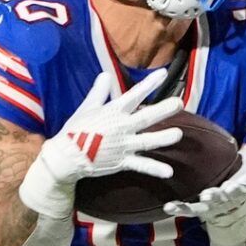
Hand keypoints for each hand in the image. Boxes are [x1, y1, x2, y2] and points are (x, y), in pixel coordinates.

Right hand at [25, 71, 182, 216]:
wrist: (66, 156)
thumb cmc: (75, 130)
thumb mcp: (86, 107)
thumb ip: (98, 92)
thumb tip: (105, 75)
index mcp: (113, 112)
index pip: (134, 95)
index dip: (149, 84)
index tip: (163, 73)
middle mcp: (121, 127)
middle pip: (146, 117)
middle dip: (164, 110)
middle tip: (179, 103)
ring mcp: (123, 145)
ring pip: (148, 141)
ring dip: (163, 138)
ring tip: (178, 134)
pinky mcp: (122, 162)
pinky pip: (141, 165)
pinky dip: (155, 169)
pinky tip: (169, 172)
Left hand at [164, 116, 245, 242]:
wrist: (228, 209)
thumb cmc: (240, 178)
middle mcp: (231, 194)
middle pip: (234, 192)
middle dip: (232, 191)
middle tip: (230, 188)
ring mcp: (214, 204)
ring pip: (212, 203)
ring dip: (209, 200)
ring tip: (205, 196)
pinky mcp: (197, 209)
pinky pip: (187, 210)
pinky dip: (179, 209)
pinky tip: (168, 207)